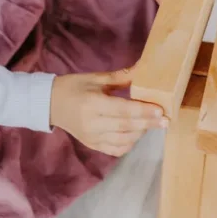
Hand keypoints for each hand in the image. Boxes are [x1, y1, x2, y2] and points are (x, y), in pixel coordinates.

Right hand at [50, 69, 167, 155]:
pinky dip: (129, 143)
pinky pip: (116, 149)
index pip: (123, 110)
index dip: (143, 111)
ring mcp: (92, 138)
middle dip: (148, 124)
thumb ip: (121, 77)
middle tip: (166, 120)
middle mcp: (92, 124)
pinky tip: (137, 133)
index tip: (161, 110)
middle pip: (126, 127)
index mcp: (92, 105)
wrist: (49, 104)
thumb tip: (144, 68)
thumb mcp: (96, 78)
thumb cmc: (74, 87)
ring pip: (123, 140)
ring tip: (153, 123)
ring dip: (141, 133)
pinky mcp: (92, 145)